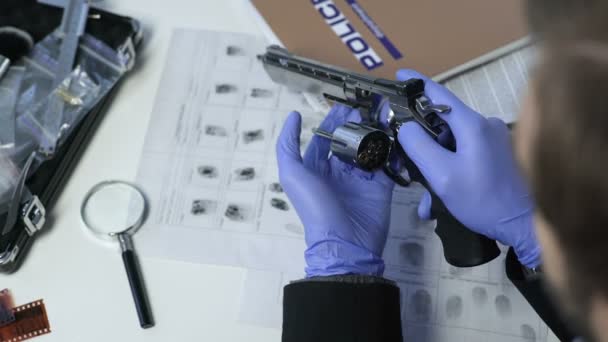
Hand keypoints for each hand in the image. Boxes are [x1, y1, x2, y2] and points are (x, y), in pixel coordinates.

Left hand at [276, 105, 394, 276]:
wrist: (345, 242)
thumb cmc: (314, 206)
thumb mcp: (292, 175)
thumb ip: (287, 145)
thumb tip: (293, 115)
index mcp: (317, 168)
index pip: (325, 138)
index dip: (333, 122)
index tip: (345, 107)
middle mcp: (339, 171)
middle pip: (349, 141)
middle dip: (356, 124)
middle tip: (365, 111)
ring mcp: (361, 179)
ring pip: (369, 149)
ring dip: (375, 134)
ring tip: (382, 119)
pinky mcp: (381, 187)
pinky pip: (388, 164)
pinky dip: (392, 151)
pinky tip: (396, 136)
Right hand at [396, 69, 540, 267]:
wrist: (527, 225)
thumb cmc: (483, 200)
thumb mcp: (442, 176)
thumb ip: (418, 146)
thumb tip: (405, 125)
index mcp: (472, 124)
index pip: (438, 94)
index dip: (416, 83)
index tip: (398, 76)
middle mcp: (485, 125)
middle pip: (442, 122)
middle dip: (421, 142)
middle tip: (403, 161)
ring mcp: (493, 139)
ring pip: (452, 143)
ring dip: (435, 165)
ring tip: (427, 197)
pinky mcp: (498, 154)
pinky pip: (464, 155)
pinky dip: (450, 170)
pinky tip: (441, 200)